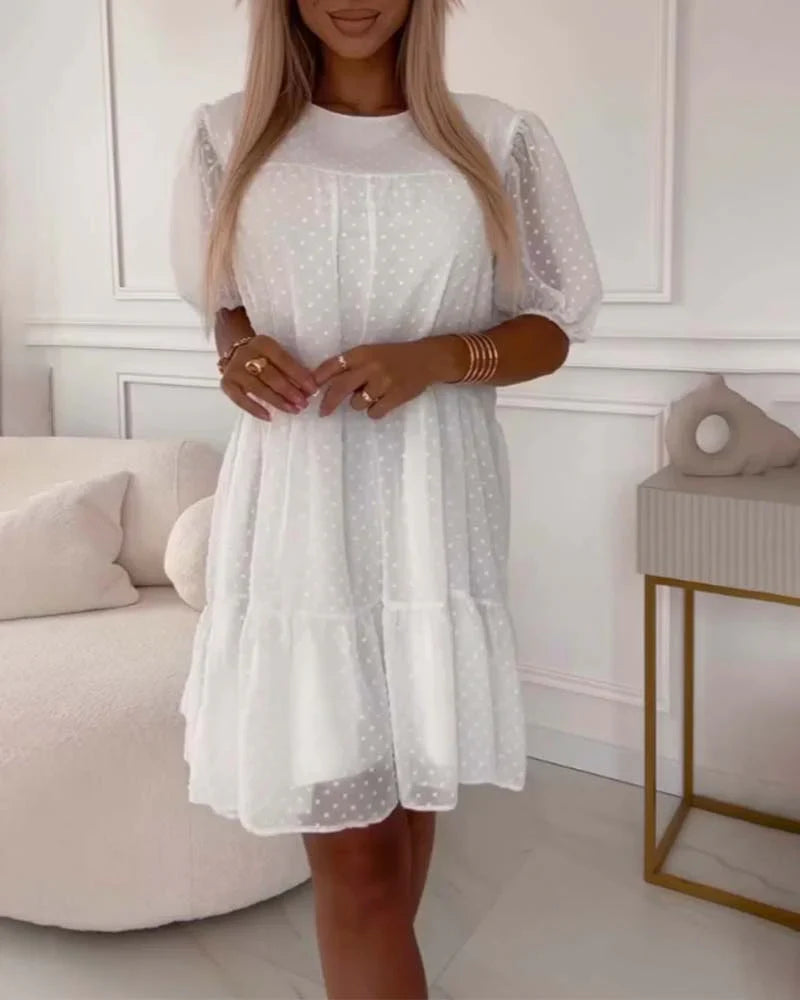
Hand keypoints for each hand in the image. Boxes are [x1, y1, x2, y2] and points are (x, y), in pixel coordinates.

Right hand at [221, 335, 316, 420]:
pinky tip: (269, 417)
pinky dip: (255, 409)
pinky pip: (241, 400)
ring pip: (258, 389)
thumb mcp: (275, 354)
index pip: (284, 361)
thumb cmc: (263, 356)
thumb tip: (308, 389)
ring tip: (293, 410)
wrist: (235, 351)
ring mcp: (234, 370)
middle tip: (304, 403)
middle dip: (290, 391)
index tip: (313, 389)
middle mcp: (246, 354)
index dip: (300, 376)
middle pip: (271, 376)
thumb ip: (290, 368)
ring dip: (278, 402)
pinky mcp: (226, 384)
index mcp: (263, 343)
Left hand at [313, 338, 460, 418]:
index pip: (333, 365)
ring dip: (360, 404)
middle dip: (328, 402)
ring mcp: (383, 382)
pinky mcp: (395, 396)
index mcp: (362, 353)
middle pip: (340, 388)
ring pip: (356, 404)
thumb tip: (324, 384)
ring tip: (374, 395)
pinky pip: (374, 413)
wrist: (426, 360)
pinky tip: (384, 402)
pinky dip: (376, 411)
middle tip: (322, 412)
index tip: (309, 389)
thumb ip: (351, 365)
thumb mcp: (371, 353)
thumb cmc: (394, 357)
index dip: (318, 378)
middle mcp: (370, 366)